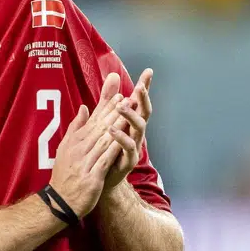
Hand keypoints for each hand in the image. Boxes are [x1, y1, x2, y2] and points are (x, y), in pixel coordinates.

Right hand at [47, 73, 132, 217]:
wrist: (59, 201)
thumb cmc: (64, 175)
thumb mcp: (66, 148)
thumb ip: (76, 127)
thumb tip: (84, 107)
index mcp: (75, 141)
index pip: (94, 121)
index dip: (107, 108)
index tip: (120, 95)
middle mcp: (79, 149)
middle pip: (100, 128)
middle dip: (115, 112)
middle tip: (129, 98)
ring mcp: (85, 163)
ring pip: (104, 141)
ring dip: (117, 127)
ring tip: (129, 115)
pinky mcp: (91, 177)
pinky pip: (104, 160)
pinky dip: (114, 149)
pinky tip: (124, 141)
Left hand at [103, 68, 151, 193]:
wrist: (101, 178)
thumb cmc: (105, 148)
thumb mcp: (105, 120)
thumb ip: (108, 99)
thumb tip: (113, 75)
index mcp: (130, 122)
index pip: (138, 101)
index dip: (144, 87)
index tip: (148, 72)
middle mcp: (136, 132)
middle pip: (144, 112)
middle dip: (143, 99)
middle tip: (139, 87)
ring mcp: (135, 145)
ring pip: (139, 128)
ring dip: (131, 116)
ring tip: (121, 106)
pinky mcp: (128, 160)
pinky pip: (128, 147)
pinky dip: (120, 138)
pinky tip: (111, 130)